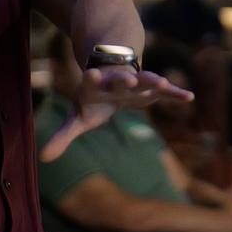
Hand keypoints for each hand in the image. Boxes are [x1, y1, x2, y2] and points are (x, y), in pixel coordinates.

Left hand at [38, 67, 193, 161]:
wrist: (112, 71)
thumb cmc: (94, 99)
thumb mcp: (79, 117)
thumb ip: (63, 136)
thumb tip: (43, 159)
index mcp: (95, 86)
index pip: (91, 81)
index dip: (92, 79)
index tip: (91, 74)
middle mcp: (116, 81)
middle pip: (120, 78)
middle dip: (125, 78)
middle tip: (129, 78)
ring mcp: (136, 82)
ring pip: (144, 79)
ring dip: (152, 80)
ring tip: (163, 82)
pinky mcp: (151, 87)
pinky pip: (165, 90)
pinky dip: (175, 93)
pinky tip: (189, 97)